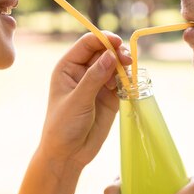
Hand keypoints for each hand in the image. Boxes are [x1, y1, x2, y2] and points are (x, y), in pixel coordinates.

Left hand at [38, 32, 130, 170]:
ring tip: (128, 75)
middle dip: (117, 53)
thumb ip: (94, 77)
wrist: (69, 154)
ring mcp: (98, 83)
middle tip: (128, 60)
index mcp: (68, 67)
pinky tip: (129, 86)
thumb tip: (110, 55)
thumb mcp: (77, 100)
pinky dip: (128, 81)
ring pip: (115, 65)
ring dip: (124, 66)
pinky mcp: (110, 97)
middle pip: (104, 51)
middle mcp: (83, 72)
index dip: (103, 40)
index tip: (118, 43)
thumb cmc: (63, 126)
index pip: (88, 44)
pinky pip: (122, 82)